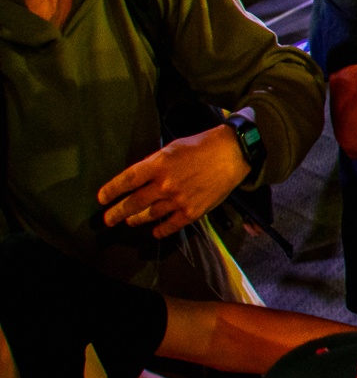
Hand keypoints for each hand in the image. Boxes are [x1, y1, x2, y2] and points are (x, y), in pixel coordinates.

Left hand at [97, 124, 250, 238]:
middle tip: (107, 219)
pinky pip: (171, 225)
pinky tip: (155, 231)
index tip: (101, 199)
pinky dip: (160, 230)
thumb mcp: (172, 147)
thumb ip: (154, 164)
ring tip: (130, 221)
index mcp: (158, 164)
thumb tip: (140, 180)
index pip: (126, 180)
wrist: (234, 153)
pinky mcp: (193, 211)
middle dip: (117, 212)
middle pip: (133, 202)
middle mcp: (165, 184)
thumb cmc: (203, 145)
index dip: (111, 191)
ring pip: (150, 214)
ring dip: (136, 220)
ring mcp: (179, 199)